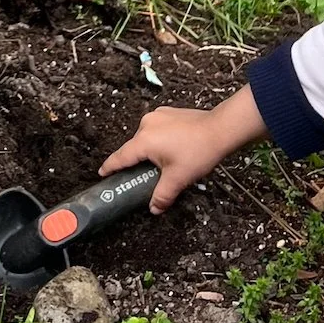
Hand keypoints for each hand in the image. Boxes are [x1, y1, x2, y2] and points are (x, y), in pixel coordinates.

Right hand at [101, 102, 239, 213]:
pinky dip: (160, 140)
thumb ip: (162, 196)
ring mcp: (158, 116)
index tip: (102, 173)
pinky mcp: (169, 114)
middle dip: (138, 162)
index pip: (121, 157)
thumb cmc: (200, 150)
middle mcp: (147, 125)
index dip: (110, 167)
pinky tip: (174, 150)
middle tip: (145, 176)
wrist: (221, 129)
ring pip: (147, 138)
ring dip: (151, 151)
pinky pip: (157, 130)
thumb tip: (154, 208)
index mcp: (144, 141)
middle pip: (135, 148)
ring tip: (166, 163)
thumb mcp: (178, 179)